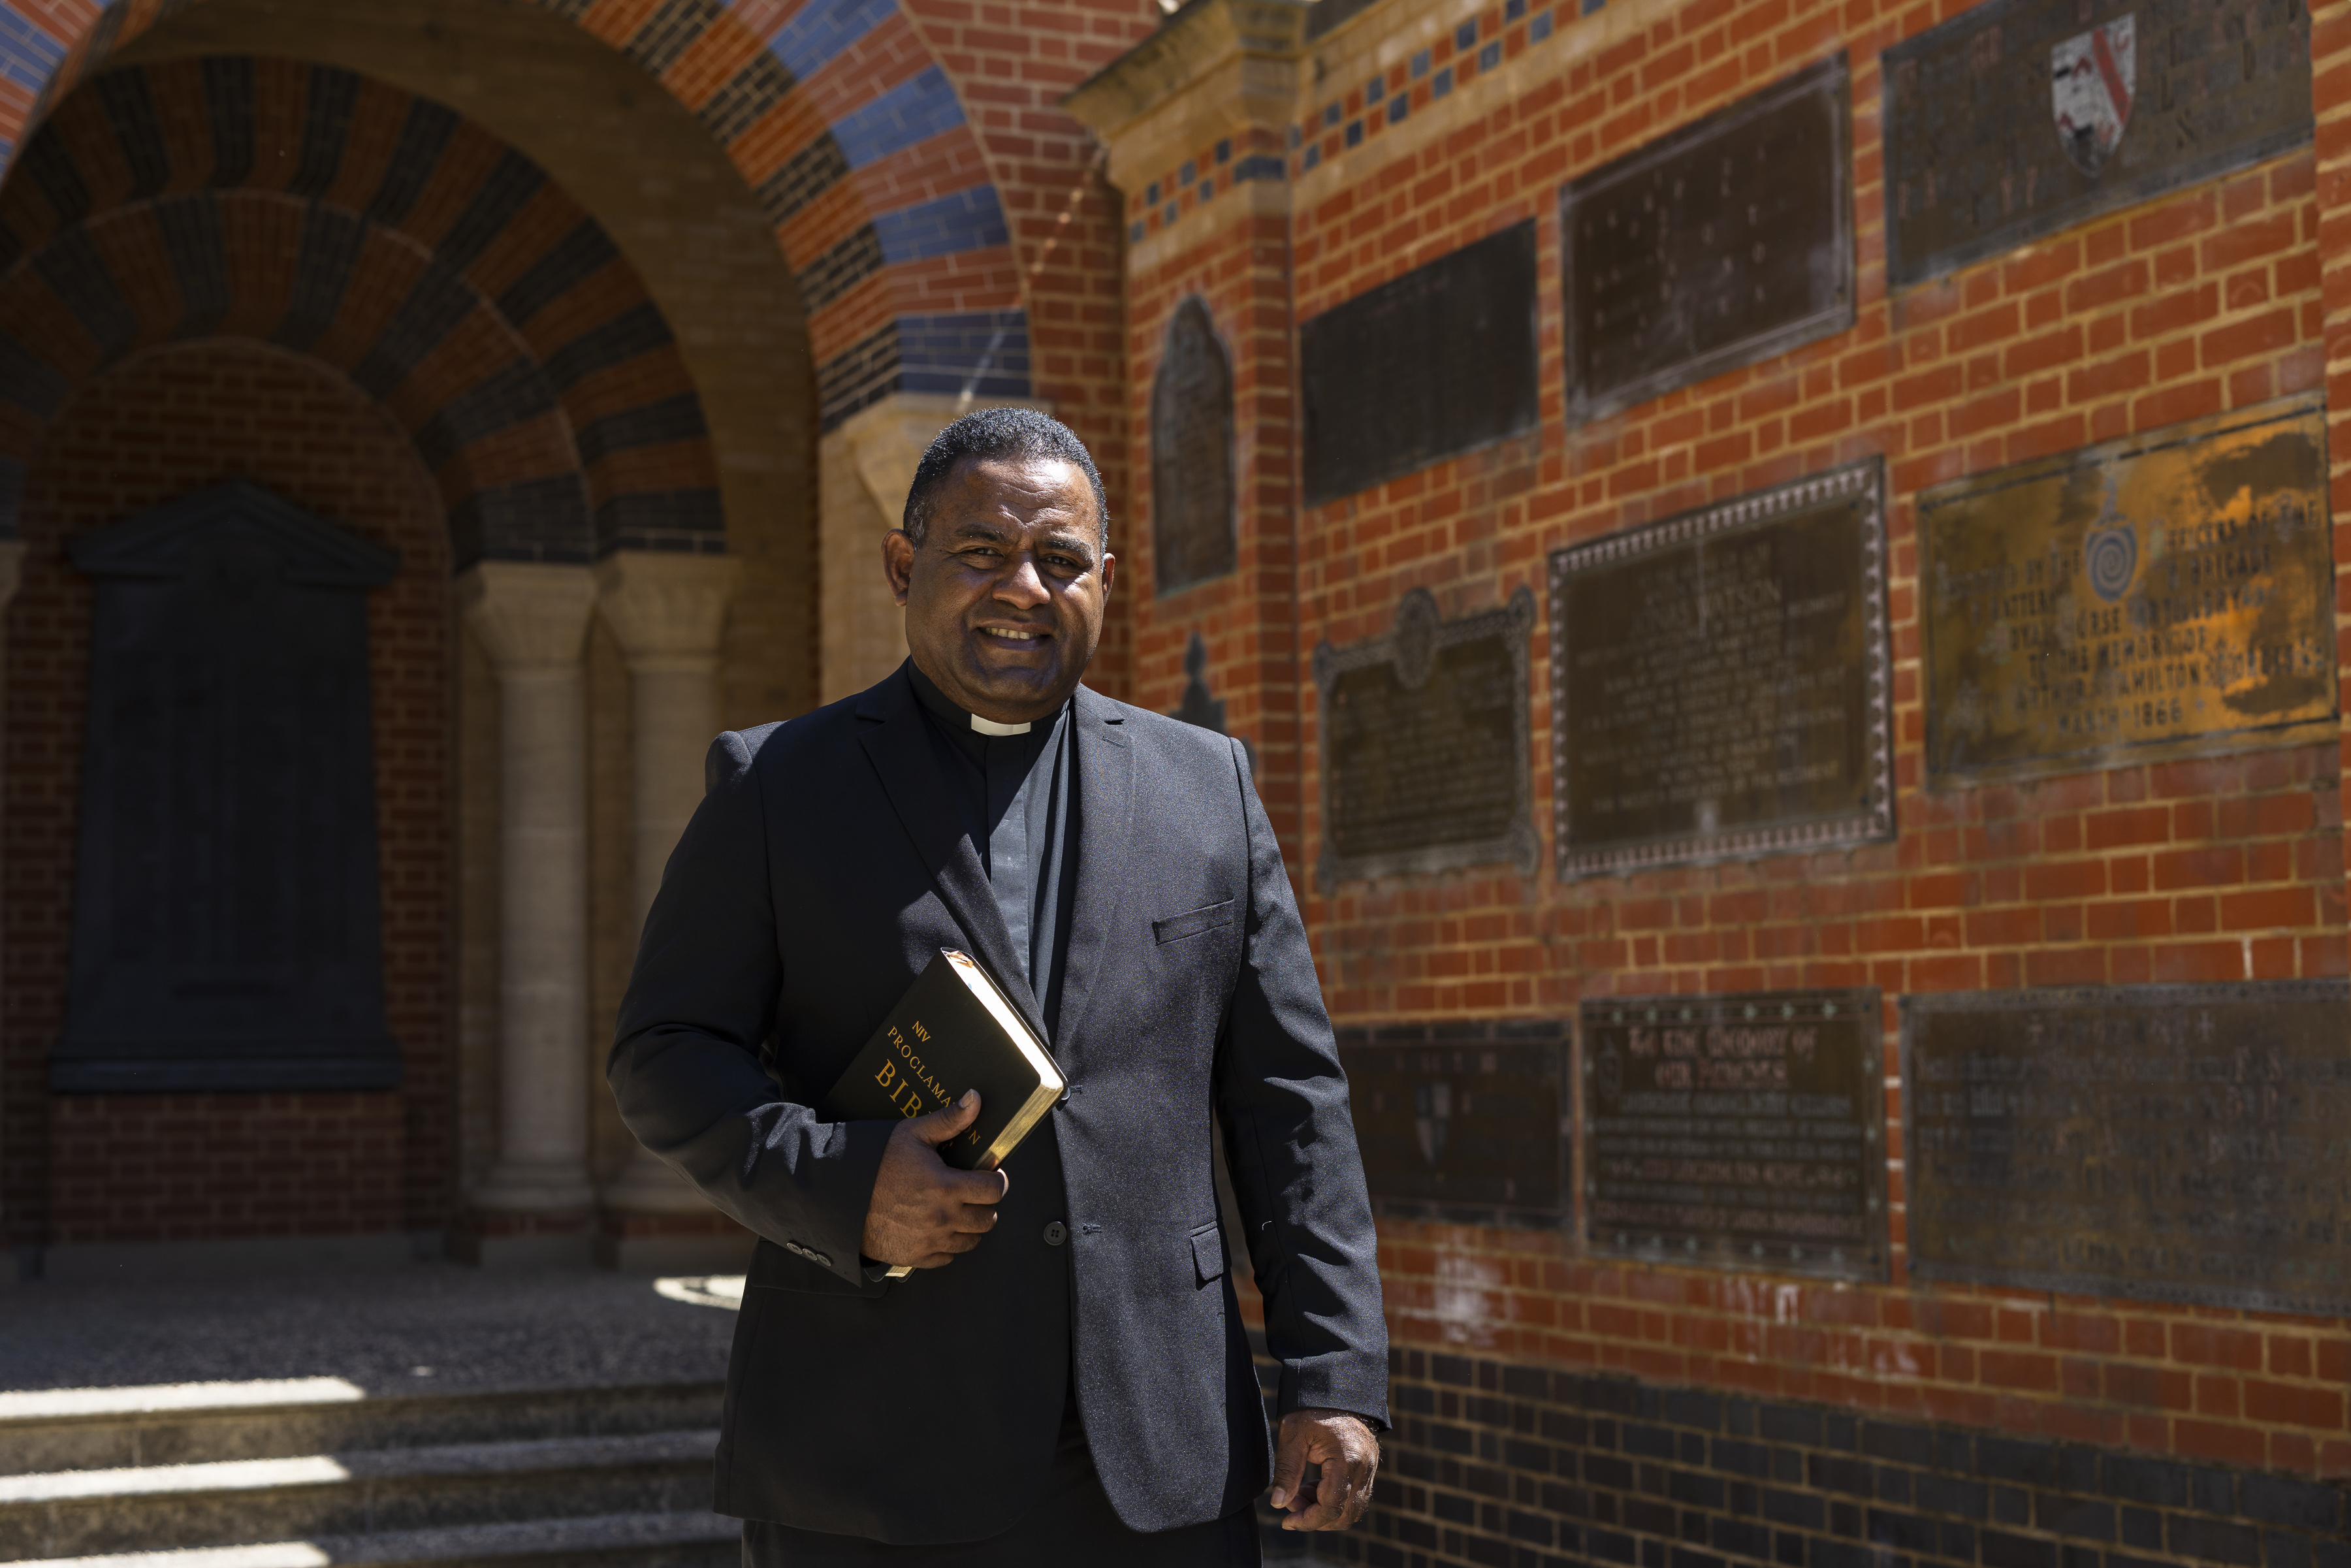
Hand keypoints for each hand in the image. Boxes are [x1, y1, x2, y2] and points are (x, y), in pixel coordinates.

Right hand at [859, 1091, 1007, 1267]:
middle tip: (976, 1194)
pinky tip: (939, 1228)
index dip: (997, 1181)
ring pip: (972, 1241)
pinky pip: (948, 1257)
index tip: (992, 1175)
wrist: (842, 1196)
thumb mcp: (913, 1133)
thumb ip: (949, 1119)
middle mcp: (942, 1217)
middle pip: (988, 1219)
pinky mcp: (916, 1256)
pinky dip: (948, 1245)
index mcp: (946, 1186)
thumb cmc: (876, 1163)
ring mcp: (930, 1240)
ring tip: (960, 1211)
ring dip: (971, 1226)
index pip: (994, 1190)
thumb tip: (975, 1099)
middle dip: (987, 1204)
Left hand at [1268, 1408, 1378, 1529]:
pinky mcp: (1368, 1467)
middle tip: (1291, 1505)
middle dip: (1317, 1518)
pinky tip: (1312, 1486)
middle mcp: (1365, 1467)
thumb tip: (1278, 1504)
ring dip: (1325, 1511)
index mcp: (1348, 1459)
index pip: (1332, 1507)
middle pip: (1346, 1514)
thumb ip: (1287, 1470)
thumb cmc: (1312, 1406)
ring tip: (1299, 1494)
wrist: (1335, 1385)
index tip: (1286, 1521)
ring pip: (1352, 1508)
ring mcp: (1370, 1468)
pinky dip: (1334, 1500)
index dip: (1308, 1520)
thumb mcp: (1293, 1434)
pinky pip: (1354, 1496)